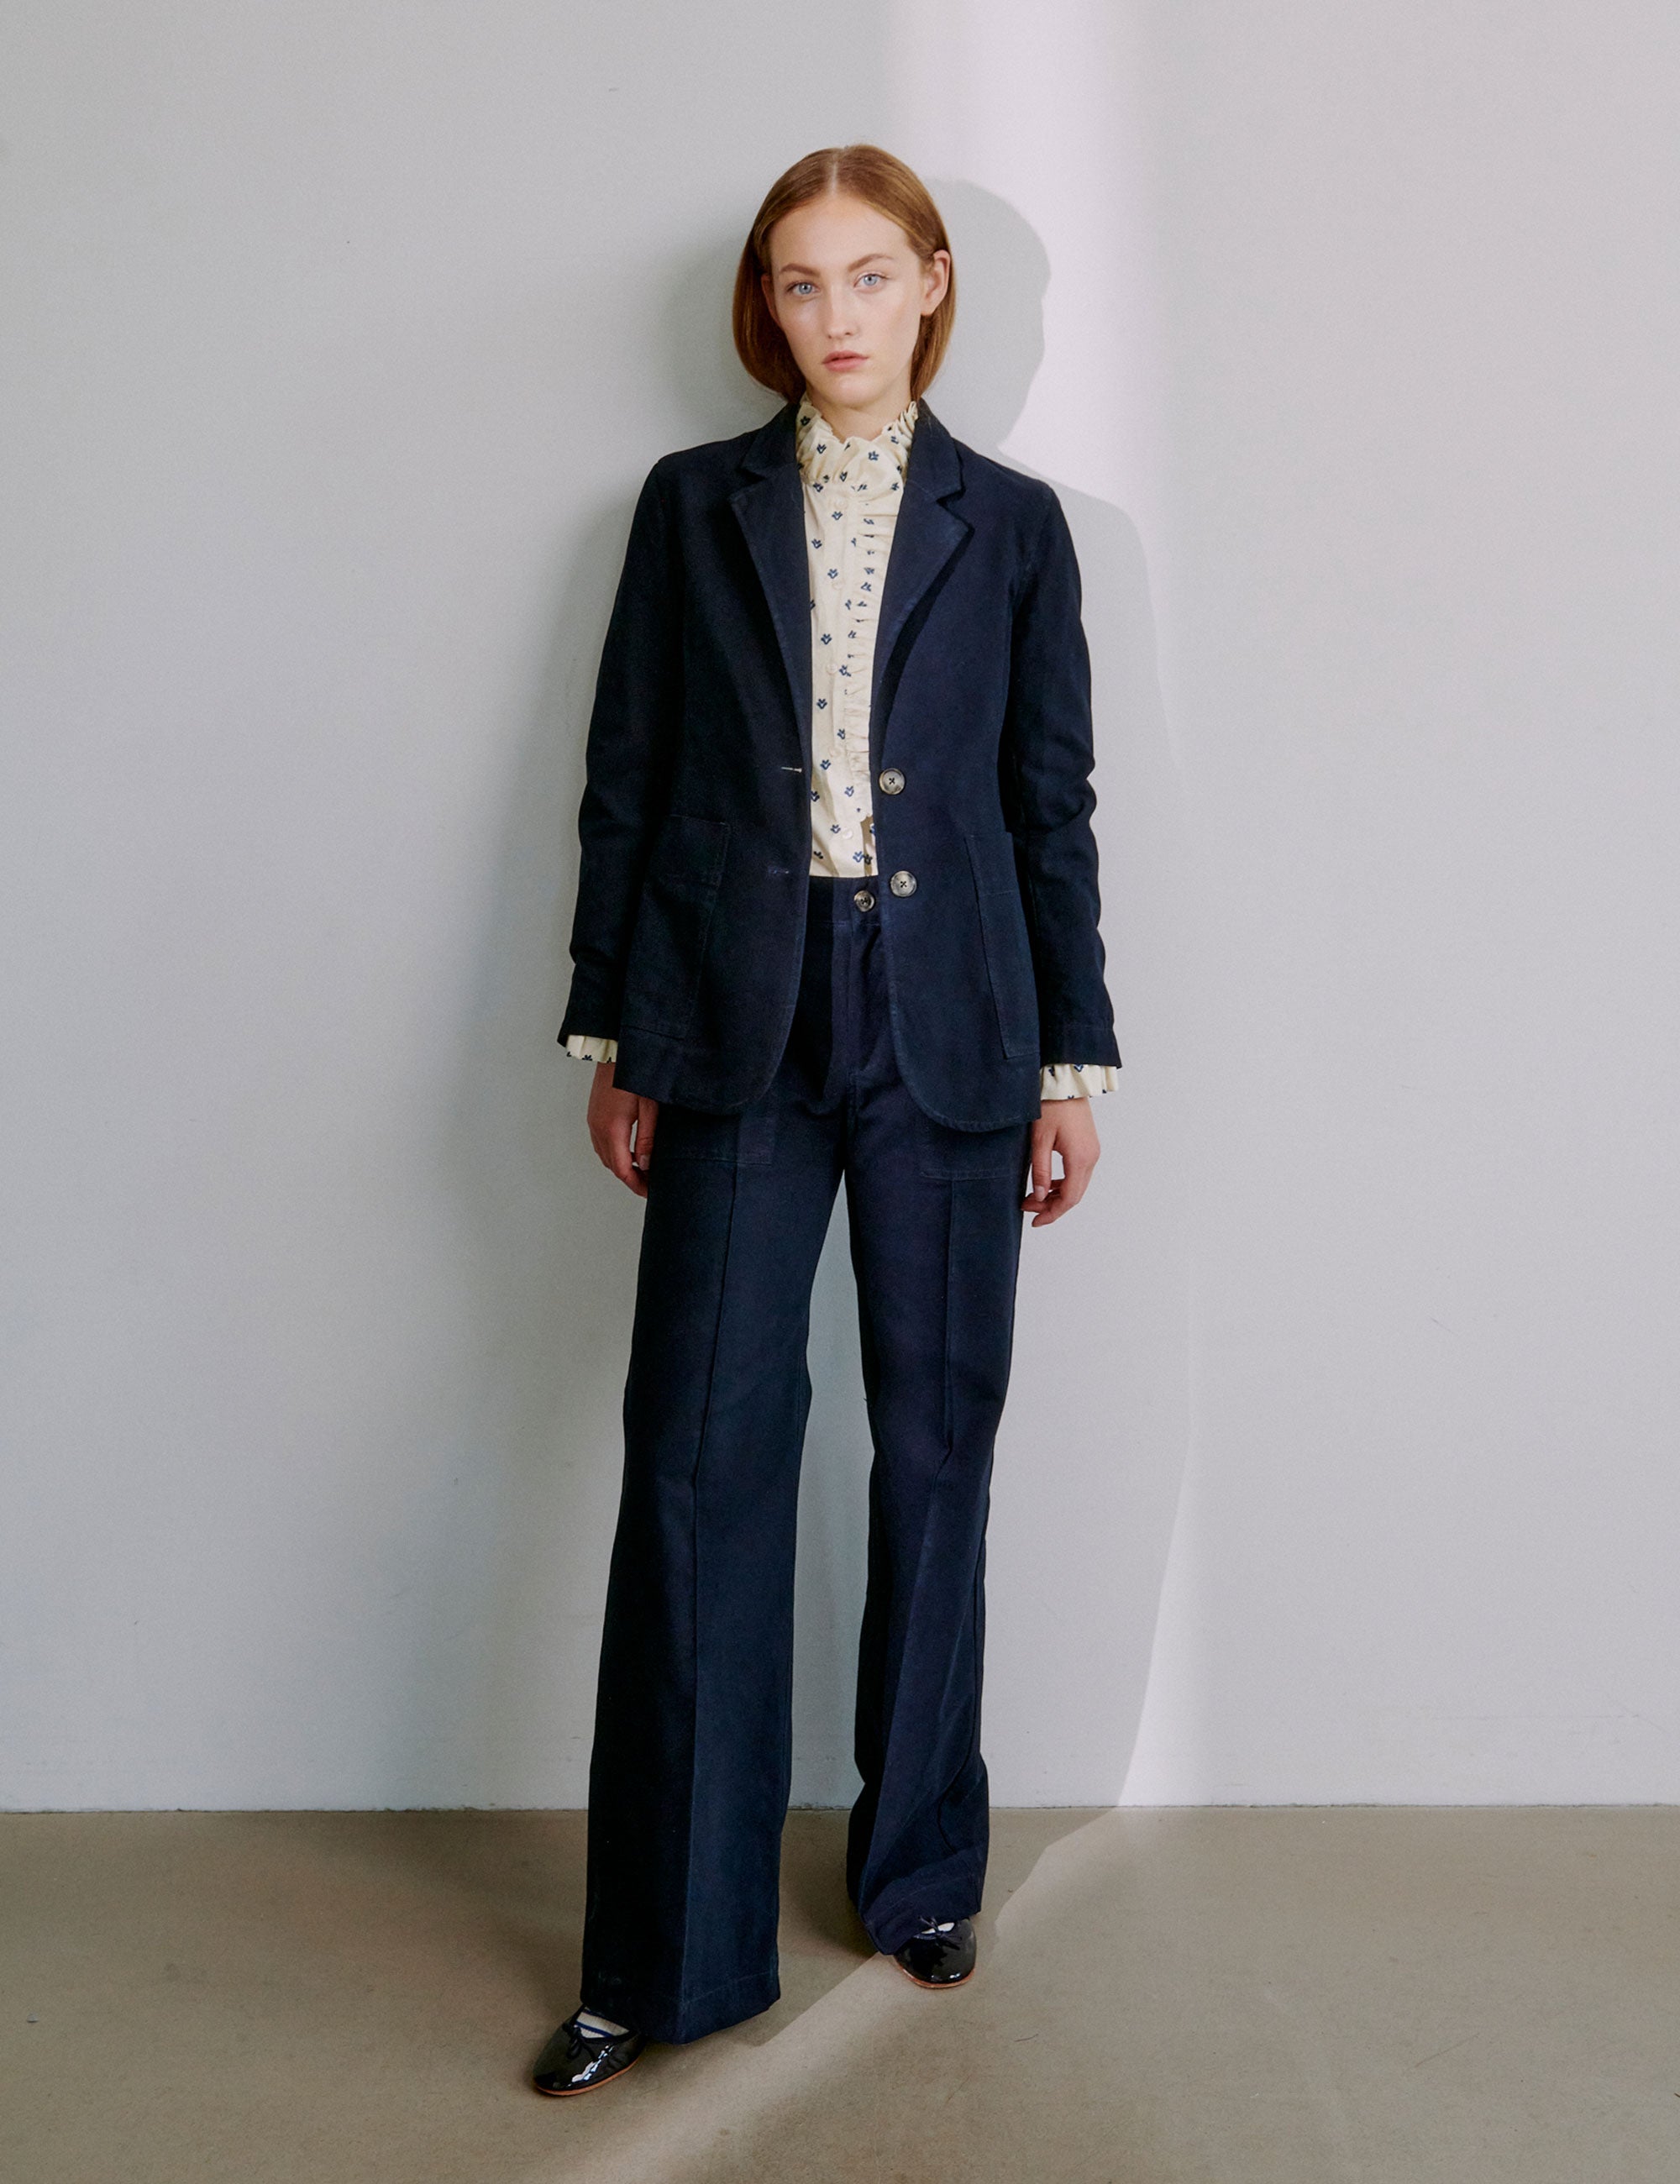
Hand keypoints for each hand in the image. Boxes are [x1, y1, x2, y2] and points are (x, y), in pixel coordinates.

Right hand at [586, 1060, 658, 1197]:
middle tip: (649, 1183)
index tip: (650, 1192)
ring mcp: (593, 1121)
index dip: (636, 1184)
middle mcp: (598, 1128)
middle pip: (612, 1165)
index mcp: (612, 1129)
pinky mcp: (593, 1114)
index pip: (621, 1169)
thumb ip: (647, 1139)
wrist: (615, 1050)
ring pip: (605, 1155)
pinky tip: (629, 1151)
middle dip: (630, 1178)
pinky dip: (614, 1153)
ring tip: (642, 1170)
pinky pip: (601, 1142)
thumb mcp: (649, 1108)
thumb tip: (645, 1165)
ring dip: (621, 1166)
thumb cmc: (635, 1075)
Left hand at [1022, 1096, 1099, 1225]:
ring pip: (1077, 1186)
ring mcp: (1092, 1153)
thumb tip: (1038, 1197)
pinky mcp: (1089, 1147)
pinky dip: (1063, 1184)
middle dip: (1051, 1207)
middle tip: (1028, 1210)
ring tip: (1033, 1198)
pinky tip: (1047, 1184)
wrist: (1066, 1083)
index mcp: (1079, 1159)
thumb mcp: (1039, 1140)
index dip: (1051, 1213)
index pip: (1068, 1198)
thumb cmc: (1051, 1107)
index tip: (1034, 1221)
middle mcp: (1091, 1159)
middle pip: (1074, 1195)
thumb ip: (1040, 1171)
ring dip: (1056, 1196)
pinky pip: (1079, 1174)